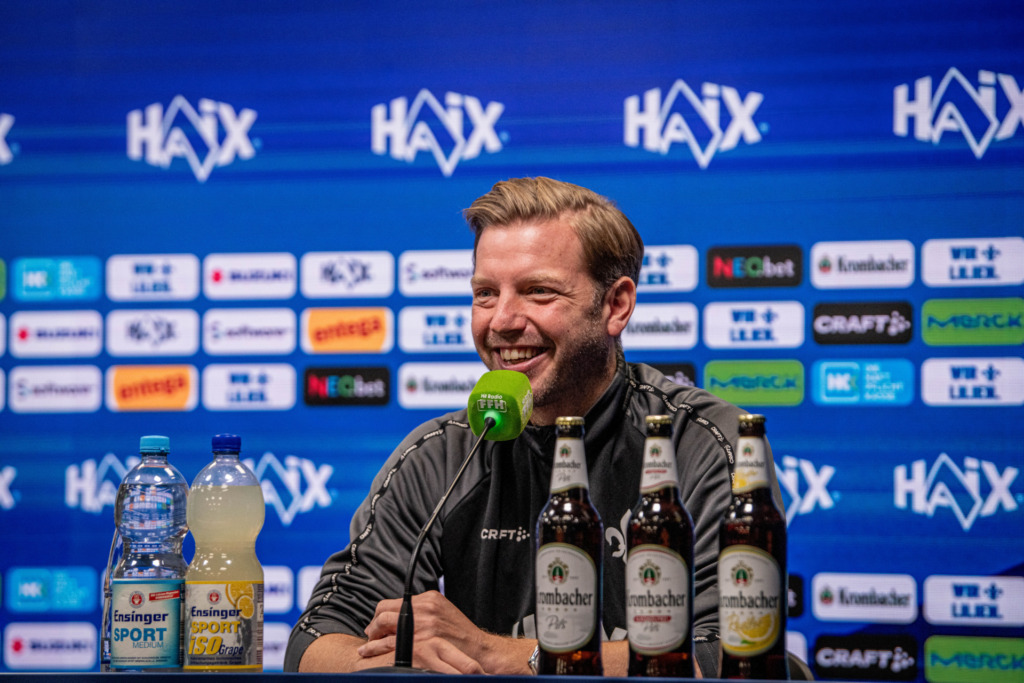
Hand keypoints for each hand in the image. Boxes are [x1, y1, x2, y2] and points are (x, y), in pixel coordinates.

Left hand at [358, 591, 488, 673]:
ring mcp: (422, 624)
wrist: (478, 650)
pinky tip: (371, 651)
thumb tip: (401, 614)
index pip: (395, 601)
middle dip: (374, 623)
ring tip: (369, 644)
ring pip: (384, 623)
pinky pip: (390, 642)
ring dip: (373, 635)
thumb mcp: (443, 613)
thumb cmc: (460, 636)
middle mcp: (424, 607)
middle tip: (371, 633)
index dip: (382, 613)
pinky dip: (377, 647)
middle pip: (385, 609)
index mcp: (429, 598)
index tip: (378, 623)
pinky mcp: (420, 641)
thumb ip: (423, 611)